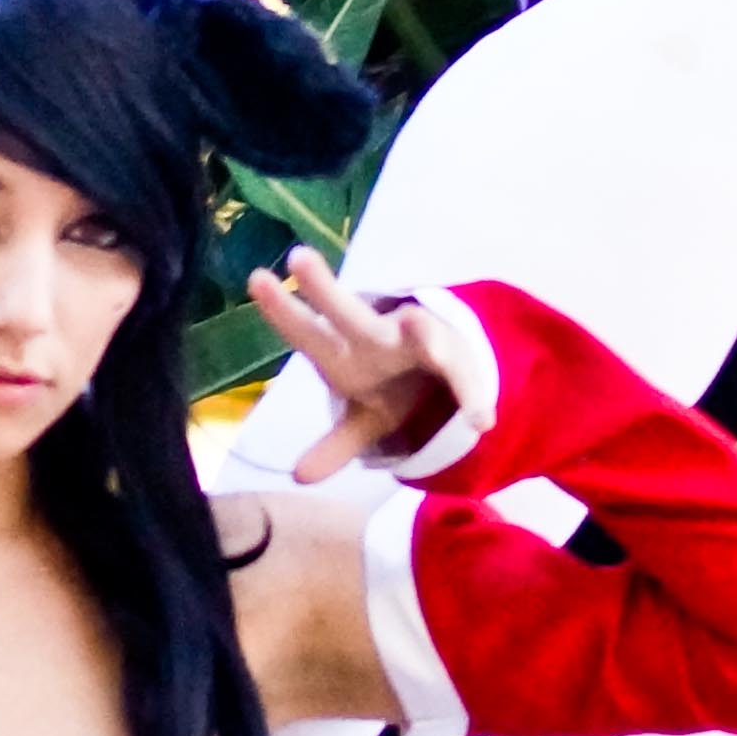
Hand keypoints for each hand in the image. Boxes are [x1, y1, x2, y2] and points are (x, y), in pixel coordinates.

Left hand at [250, 249, 459, 477]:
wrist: (445, 371)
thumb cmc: (390, 386)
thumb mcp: (363, 421)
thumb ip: (334, 447)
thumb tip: (298, 479)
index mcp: (344, 352)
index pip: (306, 331)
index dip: (281, 309)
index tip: (255, 279)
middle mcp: (376, 337)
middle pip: (349, 314)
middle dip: (325, 291)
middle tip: (298, 256)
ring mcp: (419, 339)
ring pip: (420, 332)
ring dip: (420, 332)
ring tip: (418, 325)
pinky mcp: (458, 357)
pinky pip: (463, 377)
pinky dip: (471, 398)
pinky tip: (480, 420)